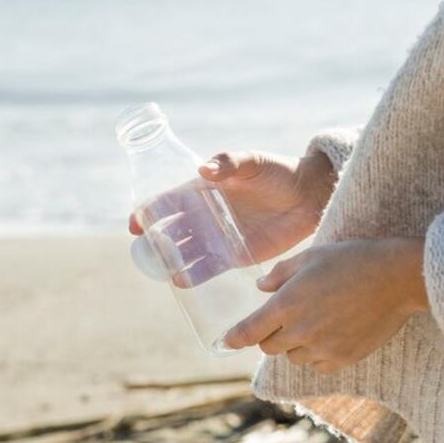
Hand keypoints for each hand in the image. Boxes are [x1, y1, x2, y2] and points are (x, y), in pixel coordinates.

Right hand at [129, 151, 335, 262]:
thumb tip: (203, 169)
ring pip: (186, 252)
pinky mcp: (234, 255)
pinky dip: (194, 274)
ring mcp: (218, 237)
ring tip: (163, 271)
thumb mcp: (252, 161)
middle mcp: (205, 215)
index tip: (135, 223)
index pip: (167, 202)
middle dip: (155, 241)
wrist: (308, 195)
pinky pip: (209, 267)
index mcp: (202, 190)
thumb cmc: (278, 171)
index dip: (148, 211)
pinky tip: (182, 281)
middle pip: (171, 230)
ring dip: (172, 261)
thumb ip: (228, 163)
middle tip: (144, 252)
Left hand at [223, 238, 428, 373]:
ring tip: (315, 320)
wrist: (396, 279)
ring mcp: (322, 348)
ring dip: (295, 344)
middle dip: (270, 334)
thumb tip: (260, 287)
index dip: (233, 338)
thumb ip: (280, 274)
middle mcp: (301, 331)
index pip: (249, 331)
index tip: (225, 342)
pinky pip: (318, 365)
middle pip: (269, 347)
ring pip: (294, 357)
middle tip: (286, 316)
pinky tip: (330, 334)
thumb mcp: (311, 256)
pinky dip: (317, 355)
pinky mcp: (343, 359)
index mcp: (287, 304)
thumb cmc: (352, 260)